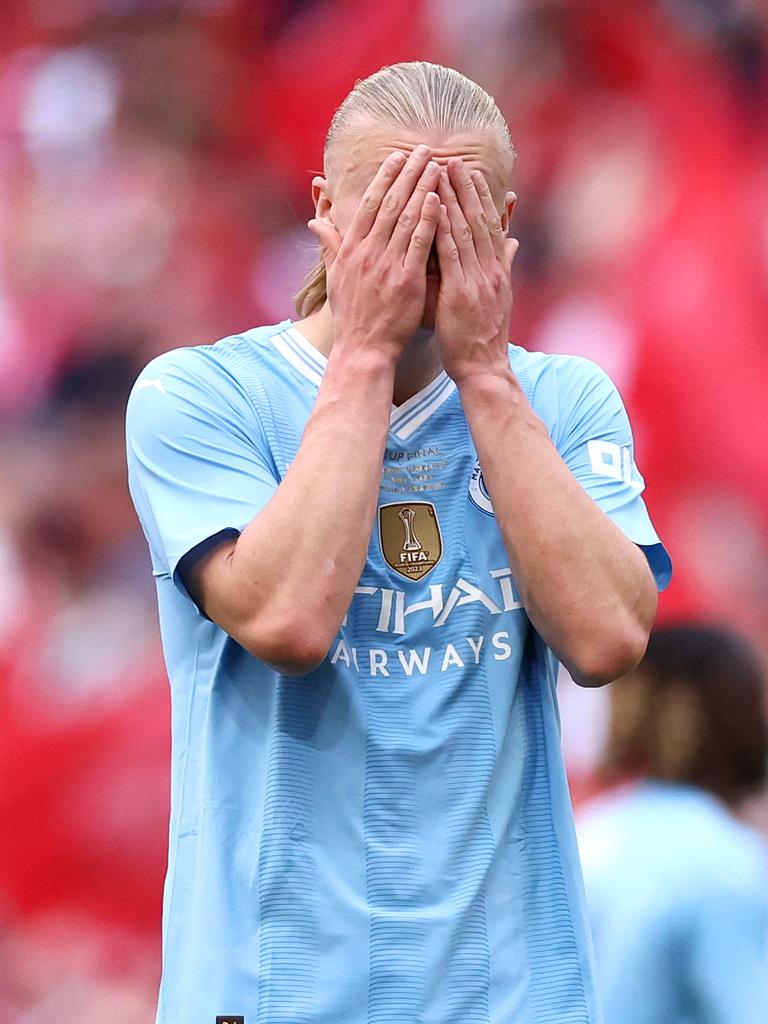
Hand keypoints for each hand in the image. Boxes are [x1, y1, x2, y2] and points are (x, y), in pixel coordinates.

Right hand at [308, 145, 441, 364]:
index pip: (369, 204)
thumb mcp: (334, 277)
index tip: (398, 156)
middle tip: (425, 150)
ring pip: (406, 218)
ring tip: (438, 166)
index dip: (385, 177)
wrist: (363, 349)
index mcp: (351, 249)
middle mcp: (367, 253)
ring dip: (423, 189)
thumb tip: (316, 221)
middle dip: (408, 174)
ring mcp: (386, 266)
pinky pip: (419, 245)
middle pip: (389, 204)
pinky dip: (429, 221)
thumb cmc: (352, 315)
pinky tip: (440, 201)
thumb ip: (330, 245)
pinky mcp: (405, 282)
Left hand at [434, 159, 518, 383]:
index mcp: (497, 270)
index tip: (467, 171)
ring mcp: (477, 280)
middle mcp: (490, 270)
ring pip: (464, 231)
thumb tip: (514, 242)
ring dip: (452, 199)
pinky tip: (432, 208)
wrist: (484, 369)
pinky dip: (442, 229)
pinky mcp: (461, 293)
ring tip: (439, 172)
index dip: (479, 197)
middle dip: (465, 188)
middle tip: (451, 159)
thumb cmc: (484, 339)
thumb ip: (503, 266)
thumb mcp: (497, 298)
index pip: (488, 225)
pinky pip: (450, 255)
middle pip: (478, 220)